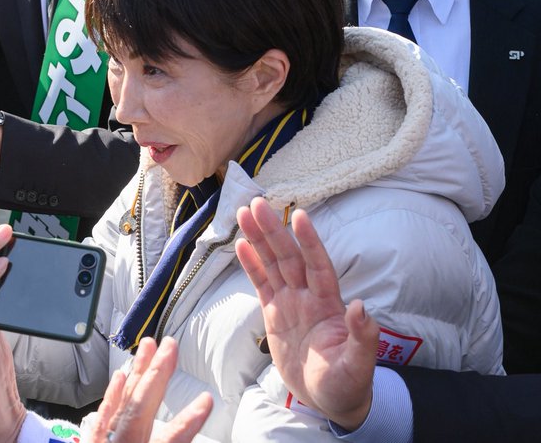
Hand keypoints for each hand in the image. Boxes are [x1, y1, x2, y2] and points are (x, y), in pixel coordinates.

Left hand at [82, 337, 211, 442]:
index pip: (169, 440)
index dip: (188, 420)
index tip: (206, 399)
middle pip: (141, 407)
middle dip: (157, 373)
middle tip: (170, 345)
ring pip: (122, 403)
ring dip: (137, 372)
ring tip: (148, 346)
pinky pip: (101, 417)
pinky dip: (112, 396)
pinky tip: (120, 376)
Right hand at [235, 198, 378, 430]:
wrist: (328, 399)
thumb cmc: (347, 384)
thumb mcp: (358, 366)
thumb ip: (362, 337)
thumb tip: (361, 306)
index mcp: (329, 305)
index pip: (317, 265)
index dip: (309, 241)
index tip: (299, 215)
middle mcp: (309, 296)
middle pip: (288, 257)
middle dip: (274, 230)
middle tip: (257, 204)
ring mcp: (291, 302)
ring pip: (273, 264)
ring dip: (260, 238)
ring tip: (244, 213)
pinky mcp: (275, 313)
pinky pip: (261, 283)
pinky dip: (251, 264)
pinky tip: (241, 243)